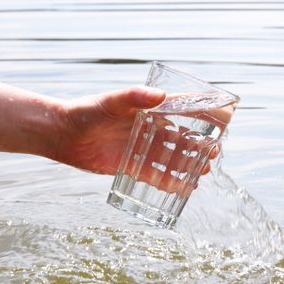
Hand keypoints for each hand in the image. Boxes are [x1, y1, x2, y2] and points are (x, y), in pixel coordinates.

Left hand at [54, 86, 218, 177]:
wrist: (63, 135)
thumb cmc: (86, 112)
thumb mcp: (110, 102)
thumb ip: (133, 97)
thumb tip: (160, 95)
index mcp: (147, 110)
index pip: (180, 111)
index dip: (200, 116)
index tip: (220, 123)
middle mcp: (147, 129)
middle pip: (180, 138)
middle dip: (198, 146)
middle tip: (212, 154)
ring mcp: (140, 148)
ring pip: (170, 158)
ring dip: (187, 165)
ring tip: (202, 172)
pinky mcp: (130, 166)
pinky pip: (154, 175)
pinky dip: (168, 181)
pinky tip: (182, 188)